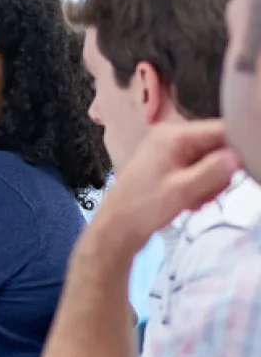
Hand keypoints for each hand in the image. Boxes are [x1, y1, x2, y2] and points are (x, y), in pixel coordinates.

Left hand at [91, 120, 239, 258]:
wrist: (117, 226)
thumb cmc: (144, 207)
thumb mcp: (184, 190)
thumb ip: (214, 171)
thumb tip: (238, 156)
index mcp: (174, 134)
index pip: (221, 130)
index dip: (236, 150)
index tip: (239, 172)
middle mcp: (172, 136)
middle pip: (217, 146)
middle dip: (219, 172)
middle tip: (207, 193)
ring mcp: (169, 150)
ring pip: (210, 161)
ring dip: (209, 183)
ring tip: (195, 199)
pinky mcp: (169, 165)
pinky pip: (197, 170)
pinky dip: (199, 186)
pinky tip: (189, 201)